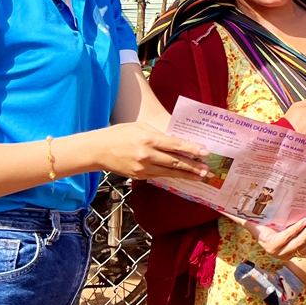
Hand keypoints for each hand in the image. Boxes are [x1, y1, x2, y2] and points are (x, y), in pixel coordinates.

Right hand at [89, 122, 210, 180]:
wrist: (97, 150)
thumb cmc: (120, 134)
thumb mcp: (140, 127)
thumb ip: (159, 134)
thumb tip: (177, 142)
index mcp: (148, 139)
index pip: (175, 145)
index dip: (192, 149)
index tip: (205, 152)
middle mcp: (147, 155)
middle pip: (175, 162)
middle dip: (194, 166)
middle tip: (208, 170)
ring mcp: (142, 167)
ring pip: (169, 172)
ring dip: (186, 175)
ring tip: (200, 176)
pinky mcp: (139, 176)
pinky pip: (159, 176)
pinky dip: (172, 177)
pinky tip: (182, 177)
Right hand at [231, 214, 305, 261]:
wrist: (274, 241)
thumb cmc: (263, 228)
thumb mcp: (252, 223)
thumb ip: (239, 217)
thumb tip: (221, 207)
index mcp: (271, 245)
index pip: (284, 239)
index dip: (295, 231)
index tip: (305, 219)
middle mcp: (283, 253)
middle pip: (299, 244)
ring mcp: (295, 256)